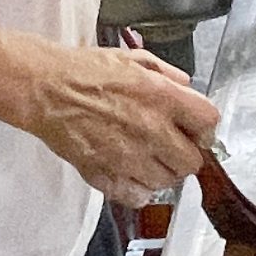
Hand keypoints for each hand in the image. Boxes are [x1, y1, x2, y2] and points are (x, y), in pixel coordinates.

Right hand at [17, 45, 219, 208]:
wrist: (46, 89)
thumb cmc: (85, 71)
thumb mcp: (134, 59)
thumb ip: (167, 73)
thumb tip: (186, 86)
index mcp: (162, 96)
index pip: (208, 122)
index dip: (205, 129)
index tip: (197, 131)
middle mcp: (152, 130)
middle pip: (192, 162)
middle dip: (185, 155)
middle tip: (171, 147)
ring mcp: (129, 157)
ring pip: (166, 182)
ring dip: (161, 172)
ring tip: (146, 158)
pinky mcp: (106, 176)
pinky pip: (138, 197)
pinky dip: (138, 190)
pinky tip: (130, 173)